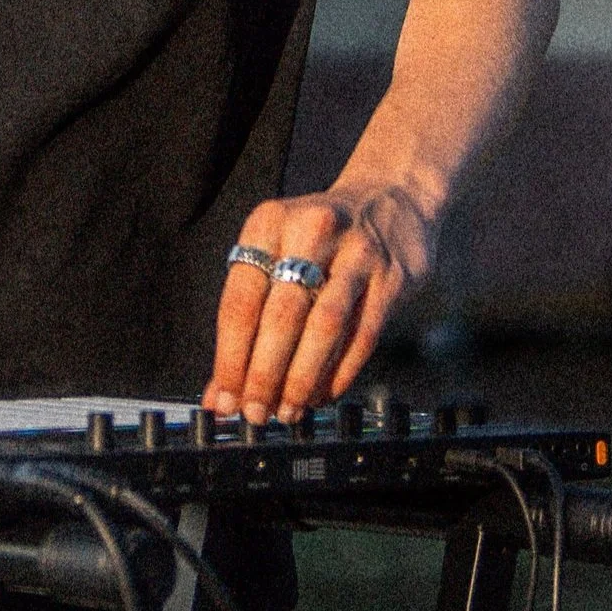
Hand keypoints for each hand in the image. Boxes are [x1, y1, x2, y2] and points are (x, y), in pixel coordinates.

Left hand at [204, 184, 435, 423]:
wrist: (391, 198)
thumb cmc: (318, 238)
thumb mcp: (276, 252)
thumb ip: (248, 320)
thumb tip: (219, 391)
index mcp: (269, 223)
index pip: (241, 299)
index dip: (231, 355)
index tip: (225, 396)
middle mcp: (312, 231)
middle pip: (281, 316)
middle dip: (264, 374)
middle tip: (254, 412)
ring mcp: (357, 253)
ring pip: (324, 327)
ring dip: (301, 377)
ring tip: (287, 411)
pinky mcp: (392, 276)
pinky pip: (363, 334)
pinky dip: (339, 372)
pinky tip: (322, 395)